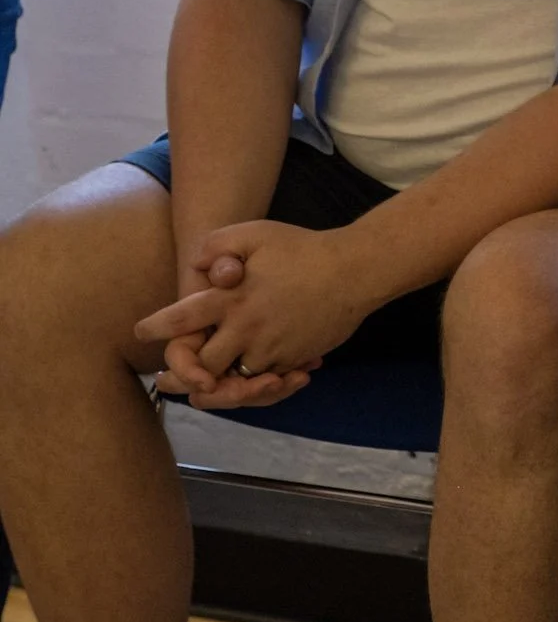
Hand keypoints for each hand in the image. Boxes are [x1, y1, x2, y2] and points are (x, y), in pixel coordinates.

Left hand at [137, 221, 372, 398]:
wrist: (354, 272)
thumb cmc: (302, 249)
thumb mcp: (256, 233)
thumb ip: (218, 245)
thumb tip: (195, 267)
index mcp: (233, 298)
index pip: (183, 319)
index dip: (157, 327)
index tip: (140, 332)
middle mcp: (247, 328)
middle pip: (204, 365)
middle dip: (184, 374)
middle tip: (167, 379)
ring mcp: (272, 348)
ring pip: (235, 379)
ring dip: (220, 384)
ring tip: (203, 388)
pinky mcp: (292, 360)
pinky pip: (266, 380)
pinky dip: (255, 382)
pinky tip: (248, 377)